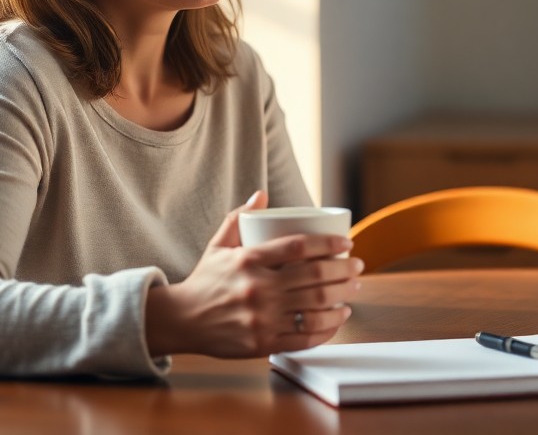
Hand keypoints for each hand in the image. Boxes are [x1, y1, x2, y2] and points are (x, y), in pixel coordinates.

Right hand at [144, 190, 363, 358]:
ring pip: (314, 308)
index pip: (298, 247)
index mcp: (248, 260)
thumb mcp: (218, 246)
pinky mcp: (262, 343)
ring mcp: (261, 318)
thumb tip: (261, 193)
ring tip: (353, 291)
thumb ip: (238, 218)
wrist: (180, 321)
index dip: (328, 244)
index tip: (346, 243)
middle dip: (344, 271)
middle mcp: (256, 288)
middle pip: (314, 278)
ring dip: (342, 299)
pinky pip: (304, 337)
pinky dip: (328, 328)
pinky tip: (337, 319)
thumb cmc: (204, 281)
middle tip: (357, 267)